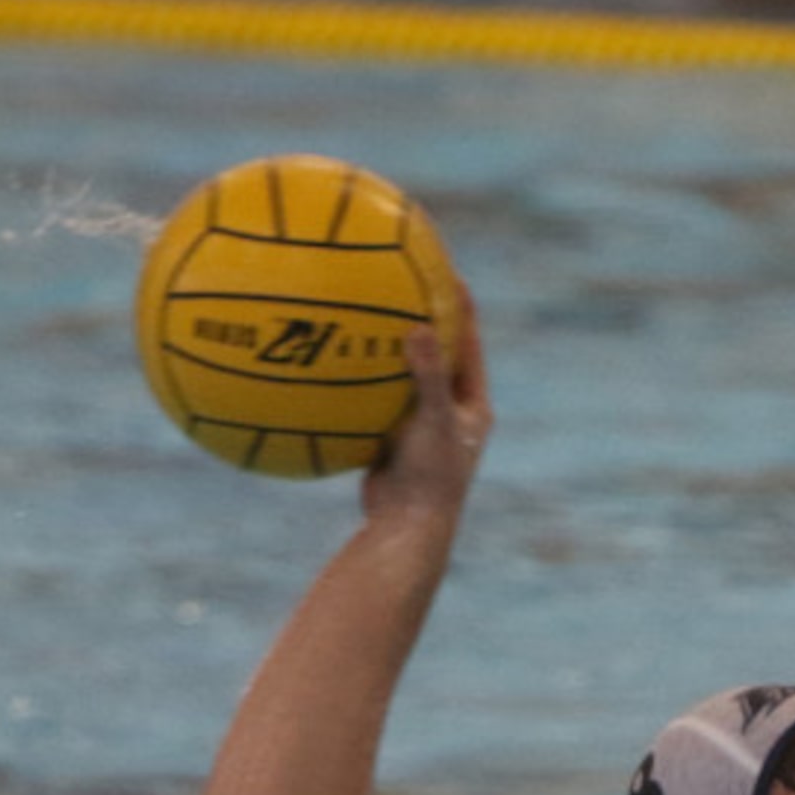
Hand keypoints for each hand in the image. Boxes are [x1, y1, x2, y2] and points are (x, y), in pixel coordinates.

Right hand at [364, 281, 491, 531]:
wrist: (405, 529)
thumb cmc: (429, 478)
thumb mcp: (431, 421)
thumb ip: (427, 376)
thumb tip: (418, 326)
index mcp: (472, 405)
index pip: (469, 340)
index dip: (459, 303)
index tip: (444, 265)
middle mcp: (449, 412)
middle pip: (435, 352)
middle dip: (418, 315)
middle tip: (396, 276)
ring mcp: (418, 426)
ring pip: (398, 376)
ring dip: (379, 348)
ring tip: (355, 308)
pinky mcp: (390, 440)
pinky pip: (368, 400)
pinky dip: (350, 381)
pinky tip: (321, 359)